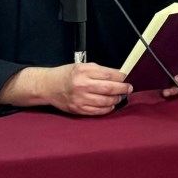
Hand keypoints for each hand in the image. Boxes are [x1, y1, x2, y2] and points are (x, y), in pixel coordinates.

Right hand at [0, 63, 130, 115]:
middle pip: (109, 88)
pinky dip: (107, 109)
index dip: (120, 76)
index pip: (107, 74)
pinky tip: (110, 105)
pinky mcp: (79, 109)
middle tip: (129, 88)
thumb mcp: (80, 66)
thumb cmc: (65, 75)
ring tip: (119, 96)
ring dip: (116, 99)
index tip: (125, 77)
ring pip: (106, 101)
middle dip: (123, 88)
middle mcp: (82, 84)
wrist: (48, 86)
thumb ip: (97, 70)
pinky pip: (98, 111)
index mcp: (83, 71)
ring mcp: (80, 98)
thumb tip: (115, 75)